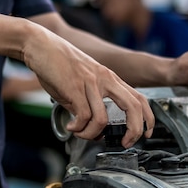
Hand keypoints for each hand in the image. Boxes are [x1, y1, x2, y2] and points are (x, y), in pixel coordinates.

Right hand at [22, 25, 153, 146]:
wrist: (40, 44)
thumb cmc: (59, 64)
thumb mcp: (83, 83)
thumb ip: (91, 104)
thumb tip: (92, 128)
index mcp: (111, 78)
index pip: (139, 99)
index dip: (148, 118)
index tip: (145, 134)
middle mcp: (105, 79)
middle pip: (133, 107)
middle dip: (134, 131)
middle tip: (124, 143)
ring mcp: (91, 83)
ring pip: (102, 119)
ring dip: (91, 134)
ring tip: (80, 133)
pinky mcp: (74, 87)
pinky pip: (83, 117)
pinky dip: (78, 128)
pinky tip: (71, 127)